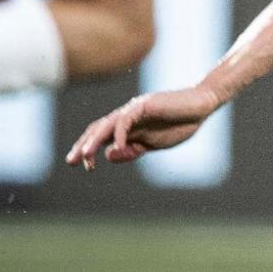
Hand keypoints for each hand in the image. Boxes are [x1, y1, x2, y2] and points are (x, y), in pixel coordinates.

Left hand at [66, 84, 223, 167]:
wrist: (201, 106)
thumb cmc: (180, 124)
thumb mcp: (153, 144)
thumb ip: (132, 149)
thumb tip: (108, 154)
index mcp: (128, 125)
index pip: (101, 136)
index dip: (89, 149)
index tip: (84, 166)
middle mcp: (126, 115)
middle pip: (98, 129)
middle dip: (84, 145)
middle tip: (72, 162)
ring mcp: (134, 109)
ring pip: (106, 124)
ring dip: (94, 140)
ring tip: (85, 156)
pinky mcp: (143, 105)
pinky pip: (125, 120)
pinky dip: (119, 134)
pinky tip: (117, 147)